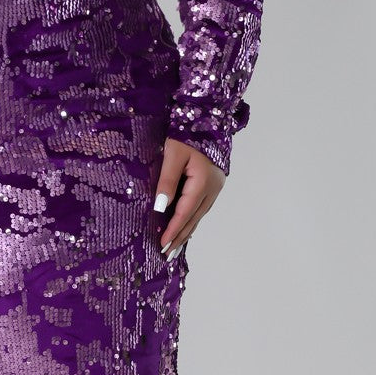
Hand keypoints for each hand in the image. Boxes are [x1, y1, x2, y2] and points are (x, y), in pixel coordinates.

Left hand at [152, 137, 225, 258]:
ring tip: (174, 247)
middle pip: (194, 218)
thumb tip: (160, 207)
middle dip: (180, 237)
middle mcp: (212, 188)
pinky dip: (191, 219)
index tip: (162, 244)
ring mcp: (215, 187)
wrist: (205, 119)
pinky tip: (185, 228)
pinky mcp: (213, 184)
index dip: (173, 230)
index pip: (184, 212)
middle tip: (167, 255)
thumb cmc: (185, 135)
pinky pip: (201, 207)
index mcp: (202, 182)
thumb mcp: (172, 155)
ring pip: (199, 215)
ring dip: (187, 231)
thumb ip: (166, 180)